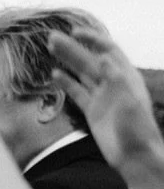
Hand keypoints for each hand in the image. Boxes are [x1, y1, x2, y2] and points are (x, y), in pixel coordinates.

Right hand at [49, 26, 163, 188]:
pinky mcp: (93, 110)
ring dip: (67, 60)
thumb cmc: (137, 132)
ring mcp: (102, 97)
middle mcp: (113, 84)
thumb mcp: (129, 104)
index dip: (93, 40)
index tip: (75, 32)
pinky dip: (66, 83)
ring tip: (51, 48)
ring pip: (81, 73)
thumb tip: (103, 58)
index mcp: (126, 78)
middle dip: (72, 48)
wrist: (134, 157)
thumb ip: (116, 80)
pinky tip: (54, 75)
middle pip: (90, 60)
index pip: (108, 52)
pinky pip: (77, 92)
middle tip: (52, 38)